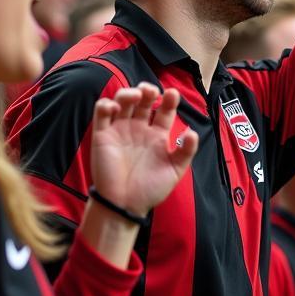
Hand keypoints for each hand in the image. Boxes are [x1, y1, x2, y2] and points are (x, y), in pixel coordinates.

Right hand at [90, 84, 197, 218]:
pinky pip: (102, 113)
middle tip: (151, 91)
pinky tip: (114, 107)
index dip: (169, 100)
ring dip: (128, 93)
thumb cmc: (150, 189)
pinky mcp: (102, 135)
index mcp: (157, 136)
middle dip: (148, 90)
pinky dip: (106, 104)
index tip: (173, 94)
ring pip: (123, 102)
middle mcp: (139, 129)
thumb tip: (193, 132)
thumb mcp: (174, 171)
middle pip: (144, 101)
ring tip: (135, 96)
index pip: (165, 111)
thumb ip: (186, 151)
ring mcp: (120, 130)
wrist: (125, 205)